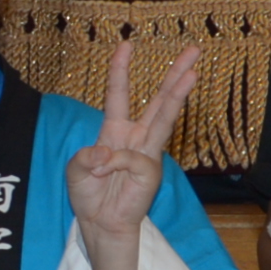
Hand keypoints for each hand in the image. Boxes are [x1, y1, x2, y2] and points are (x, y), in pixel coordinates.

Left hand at [70, 42, 201, 269]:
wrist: (100, 224)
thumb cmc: (89, 195)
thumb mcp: (76, 169)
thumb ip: (88, 156)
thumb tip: (109, 154)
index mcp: (115, 131)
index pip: (119, 95)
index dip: (121, 70)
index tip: (125, 45)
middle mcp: (136, 137)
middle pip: (159, 99)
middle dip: (175, 74)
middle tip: (194, 50)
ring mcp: (147, 153)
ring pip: (166, 116)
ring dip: (178, 92)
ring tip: (194, 71)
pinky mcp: (151, 171)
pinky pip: (134, 158)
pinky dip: (117, 163)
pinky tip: (108, 172)